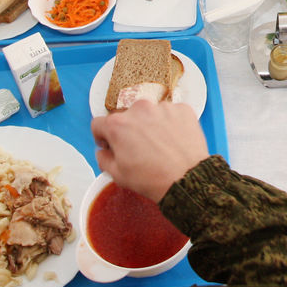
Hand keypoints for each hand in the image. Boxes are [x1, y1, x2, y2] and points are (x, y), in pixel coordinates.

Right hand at [90, 100, 209, 202]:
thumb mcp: (117, 175)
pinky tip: (173, 141)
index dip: (102, 136)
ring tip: (159, 146)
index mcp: (118, 125)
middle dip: (129, 130)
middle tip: (139, 149)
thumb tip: (103, 151)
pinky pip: (171, 113)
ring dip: (151, 125)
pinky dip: (170, 124)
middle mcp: (139, 109)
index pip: (99, 123)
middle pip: (127, 117)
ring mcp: (162, 107)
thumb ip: (103, 159)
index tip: (110, 143)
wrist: (187, 179)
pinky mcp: (182, 109)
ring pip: (150, 114)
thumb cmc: (153, 178)